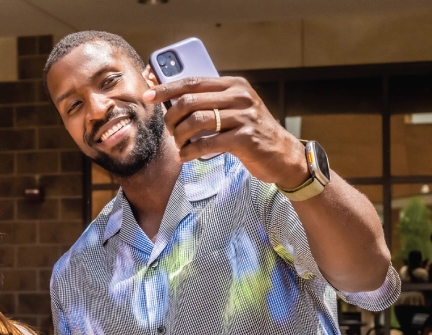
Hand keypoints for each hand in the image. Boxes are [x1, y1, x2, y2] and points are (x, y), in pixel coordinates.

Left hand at [143, 77, 308, 188]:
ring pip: (196, 121)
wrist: (283, 154)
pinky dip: (190, 151)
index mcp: (234, 85)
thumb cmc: (251, 133)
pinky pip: (207, 143)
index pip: (193, 81)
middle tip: (170, 131)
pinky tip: (185, 156)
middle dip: (171, 117)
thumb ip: (210, 103)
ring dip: (180, 136)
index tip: (149, 96)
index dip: (167, 88)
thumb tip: (172, 101)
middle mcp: (240, 96)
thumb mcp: (234, 110)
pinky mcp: (245, 139)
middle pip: (190, 101)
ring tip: (179, 145)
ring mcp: (244, 117)